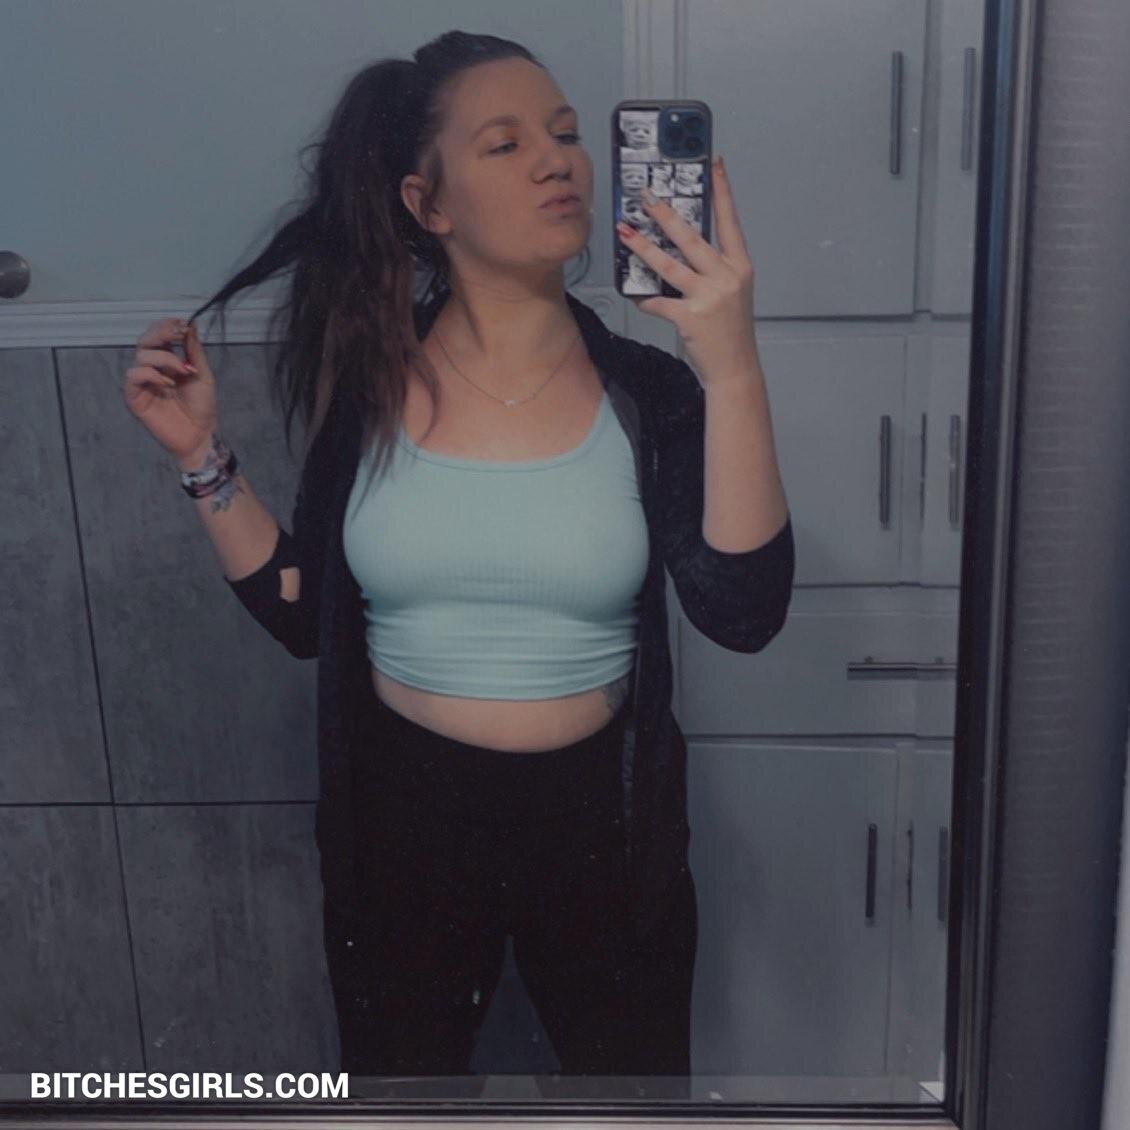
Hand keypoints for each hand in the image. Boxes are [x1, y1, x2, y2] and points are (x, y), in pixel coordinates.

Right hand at [123, 318, 219, 462]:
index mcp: (167, 361)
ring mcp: (142, 382)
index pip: (158, 335)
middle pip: (145, 340)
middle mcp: (152, 368)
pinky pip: (134, 376)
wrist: (200, 433)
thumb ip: (193, 350)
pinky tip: (168, 383)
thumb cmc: (202, 406)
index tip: (183, 324)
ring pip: (141, 356)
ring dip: (164, 358)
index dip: (167, 326)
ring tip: (182, 372)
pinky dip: (151, 374)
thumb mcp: (202, 374)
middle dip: (161, 333)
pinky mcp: (135, 397)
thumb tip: (190, 323)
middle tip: (179, 335)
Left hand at [617, 155, 758, 381]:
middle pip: (691, 237)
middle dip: (665, 215)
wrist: (735, 367)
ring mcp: (708, 297)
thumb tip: (678, 250)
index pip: (729, 221)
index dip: (722, 191)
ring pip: (668, 265)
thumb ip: (712, 269)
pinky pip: (657, 301)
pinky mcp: (689, 317)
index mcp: (740, 266)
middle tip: (646, 198)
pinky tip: (632, 294)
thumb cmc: (730, 330)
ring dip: (643, 248)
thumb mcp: (731, 293)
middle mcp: (727, 277)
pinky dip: (642, 298)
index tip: (714, 164)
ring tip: (625, 233)